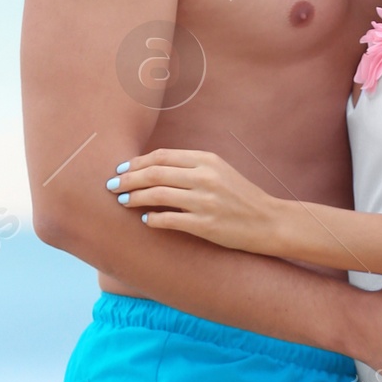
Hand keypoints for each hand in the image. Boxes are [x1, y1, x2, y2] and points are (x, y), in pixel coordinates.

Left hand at [108, 149, 283, 251]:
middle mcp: (205, 177)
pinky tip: (144, 219)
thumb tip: (154, 169)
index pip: (162, 156)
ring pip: (157, 195)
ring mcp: (205, 201)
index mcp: (207, 160)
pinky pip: (168, 220)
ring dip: (134, 198)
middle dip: (128, 179)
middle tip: (110, 185)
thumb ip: (192, 167)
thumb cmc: (242, 198)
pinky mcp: (205, 224)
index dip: (137, 162)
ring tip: (122, 201)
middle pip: (154, 173)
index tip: (121, 169)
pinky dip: (151, 218)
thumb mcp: (220, 172)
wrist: (270, 222)